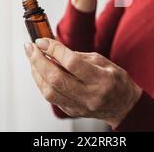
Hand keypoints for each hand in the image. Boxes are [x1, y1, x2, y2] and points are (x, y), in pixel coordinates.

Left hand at [24, 38, 141, 128]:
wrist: (123, 106)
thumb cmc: (114, 80)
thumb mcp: (102, 61)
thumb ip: (76, 56)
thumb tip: (51, 48)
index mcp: (101, 79)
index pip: (72, 63)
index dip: (54, 50)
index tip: (42, 40)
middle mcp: (90, 95)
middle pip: (56, 78)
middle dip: (38, 60)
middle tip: (30, 47)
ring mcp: (79, 106)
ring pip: (49, 91)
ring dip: (36, 73)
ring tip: (32, 58)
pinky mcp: (71, 111)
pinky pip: (51, 97)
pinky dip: (42, 82)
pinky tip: (40, 71)